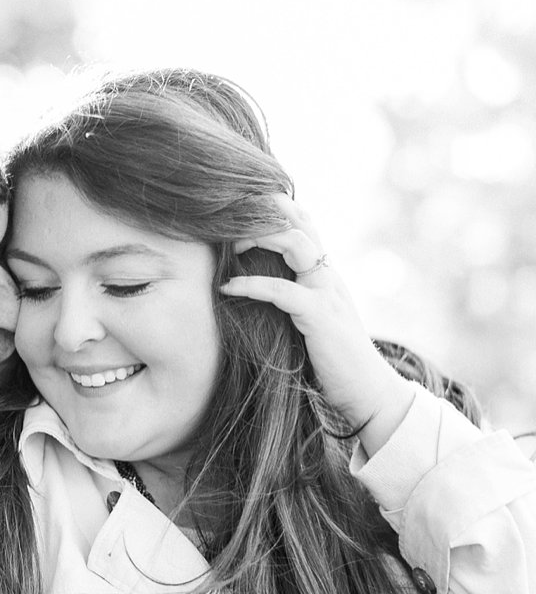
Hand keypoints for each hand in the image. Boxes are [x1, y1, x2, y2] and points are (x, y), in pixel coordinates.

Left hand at [217, 197, 414, 454]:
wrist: (366, 391)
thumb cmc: (330, 358)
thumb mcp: (308, 319)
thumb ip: (290, 296)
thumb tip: (250, 284)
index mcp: (325, 273)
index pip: (304, 225)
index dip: (277, 207)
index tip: (242, 202)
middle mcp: (328, 275)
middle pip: (300, 223)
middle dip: (265, 213)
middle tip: (230, 223)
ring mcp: (327, 292)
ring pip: (296, 244)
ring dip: (259, 237)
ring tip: (229, 248)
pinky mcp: (321, 316)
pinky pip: (282, 290)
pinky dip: (252, 284)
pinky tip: (228, 287)